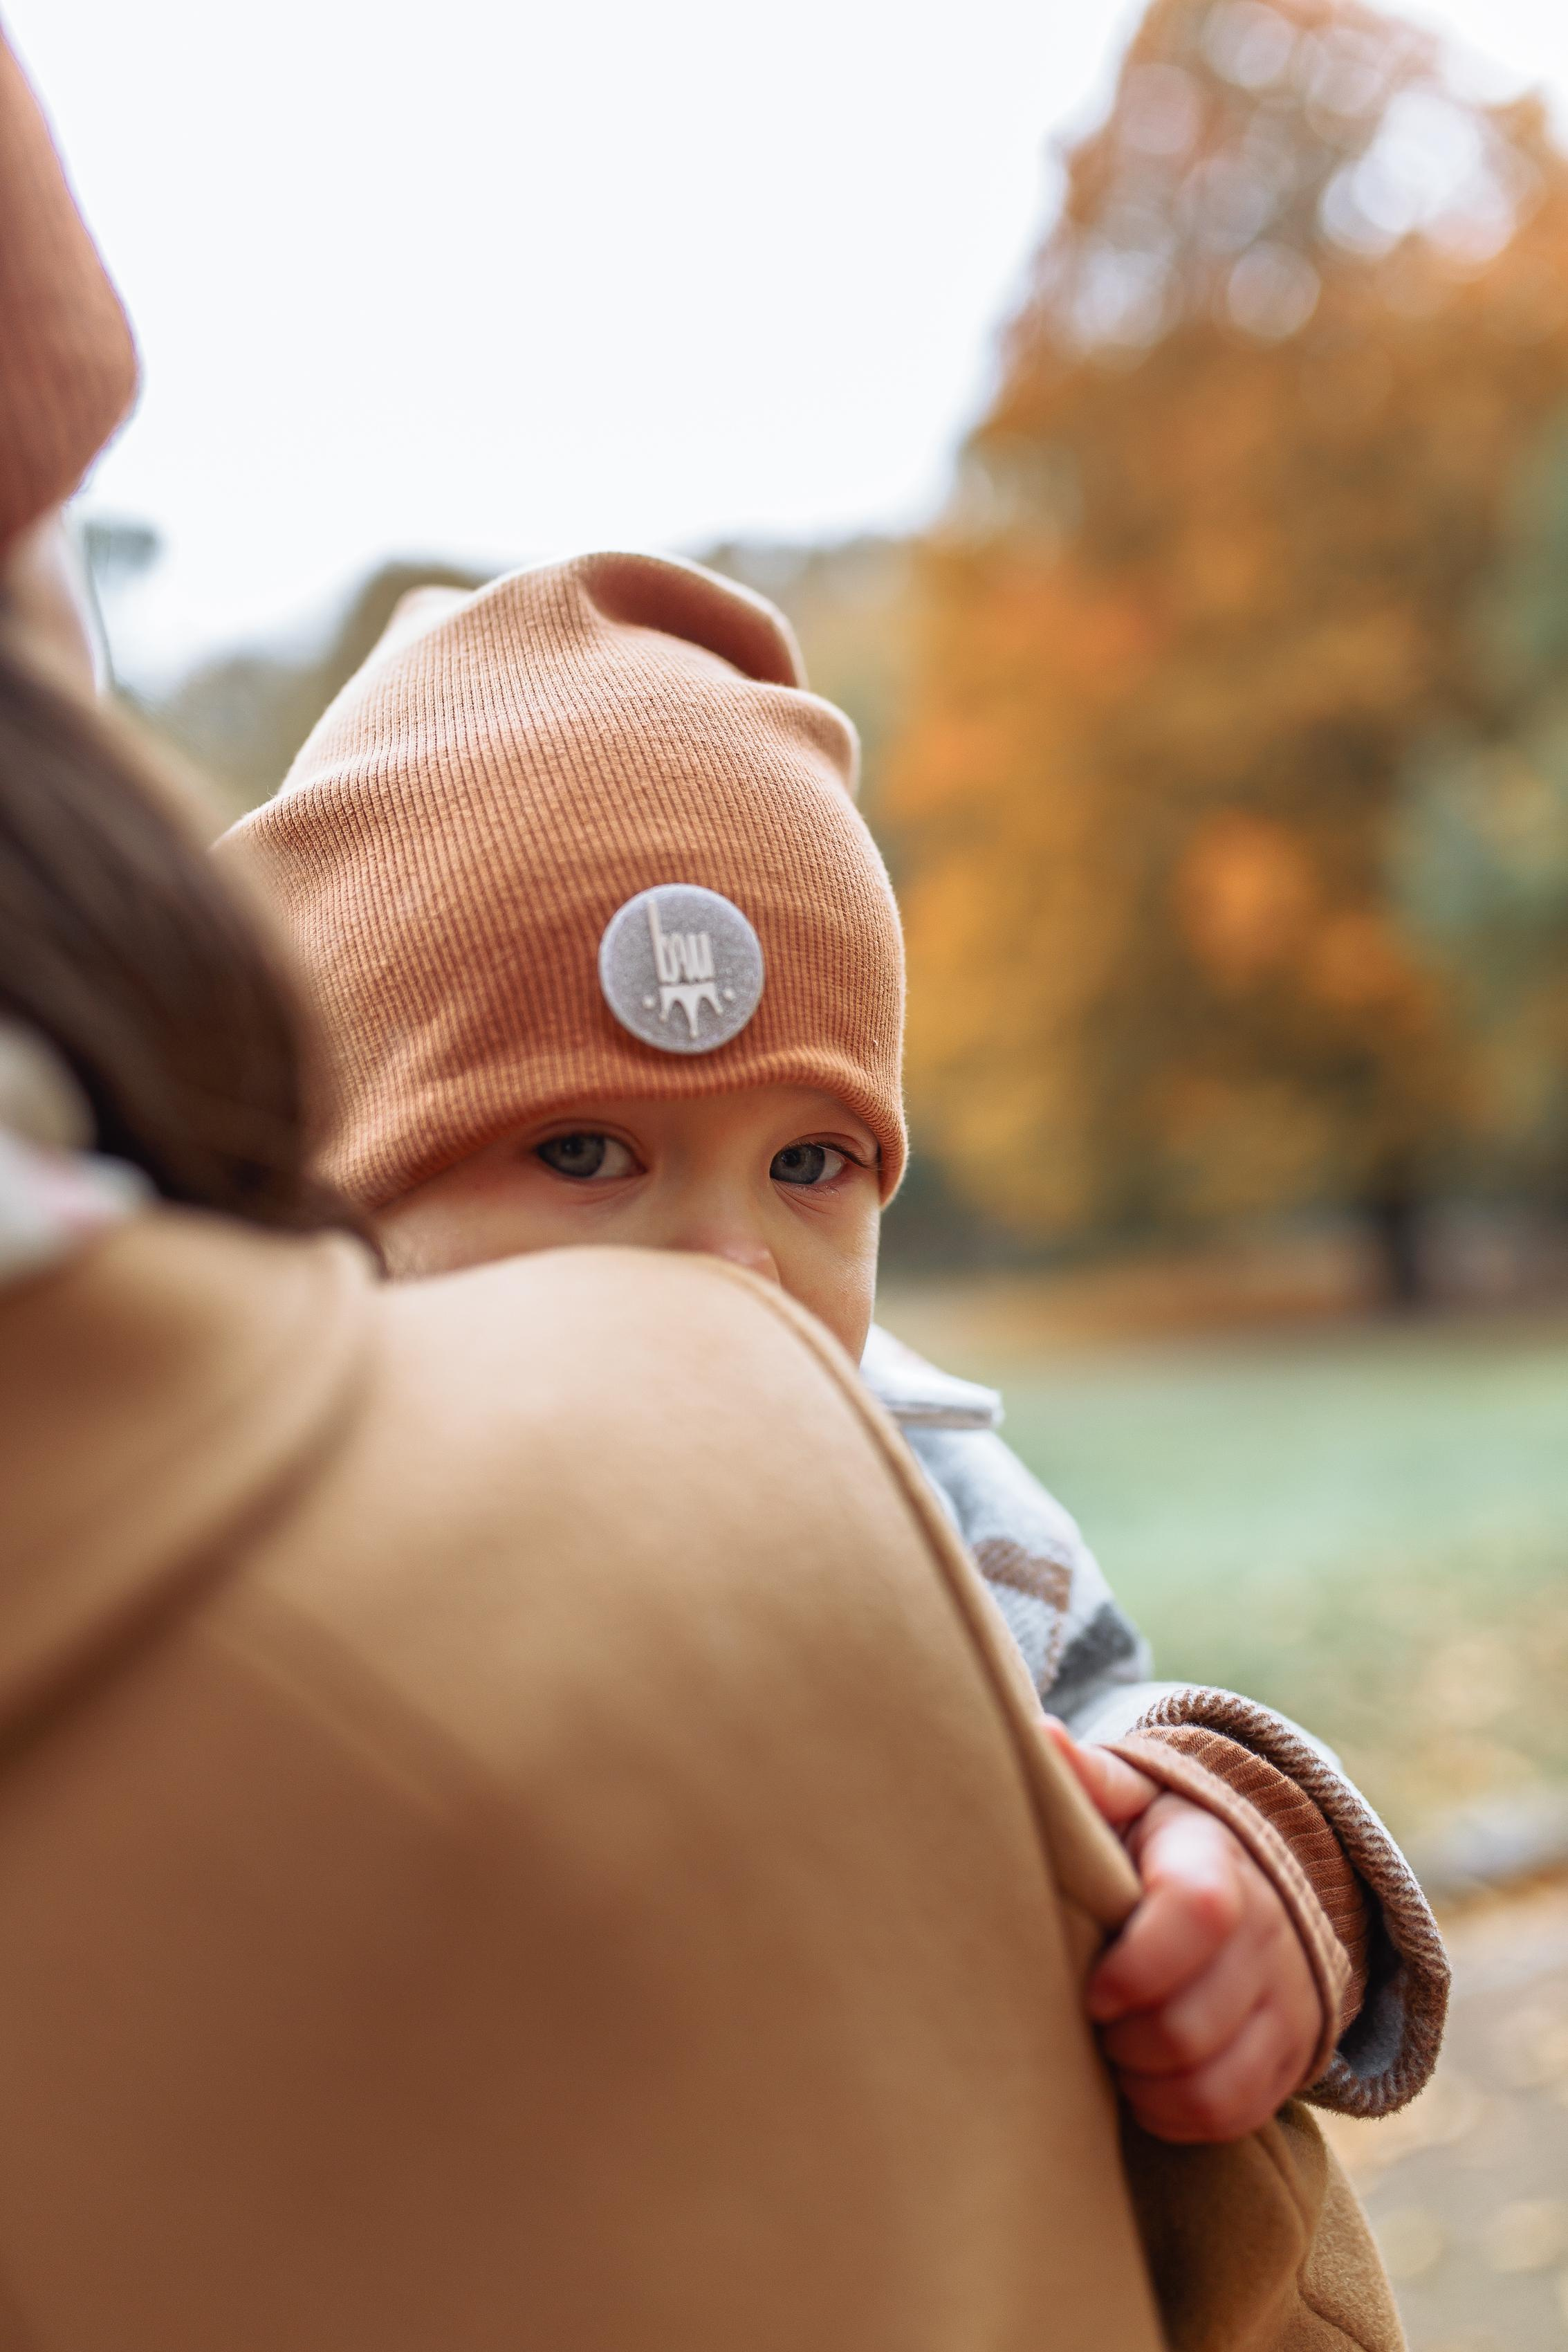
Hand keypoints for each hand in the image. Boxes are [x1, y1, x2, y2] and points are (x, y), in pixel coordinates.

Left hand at [1044, 1721, 1323, 2143]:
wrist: (1245, 1882)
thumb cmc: (1153, 1843)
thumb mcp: (1128, 1799)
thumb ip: (1087, 1778)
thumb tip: (1038, 1737)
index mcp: (1214, 1858)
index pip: (1200, 1910)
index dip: (1138, 1964)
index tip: (1091, 1988)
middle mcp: (1266, 1928)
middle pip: (1193, 2019)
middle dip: (1124, 2035)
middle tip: (1088, 2017)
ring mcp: (1286, 1997)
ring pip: (1211, 2080)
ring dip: (1144, 2081)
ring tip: (1112, 2049)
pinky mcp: (1291, 2055)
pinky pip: (1232, 2114)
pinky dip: (1174, 2112)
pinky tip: (1141, 2081)